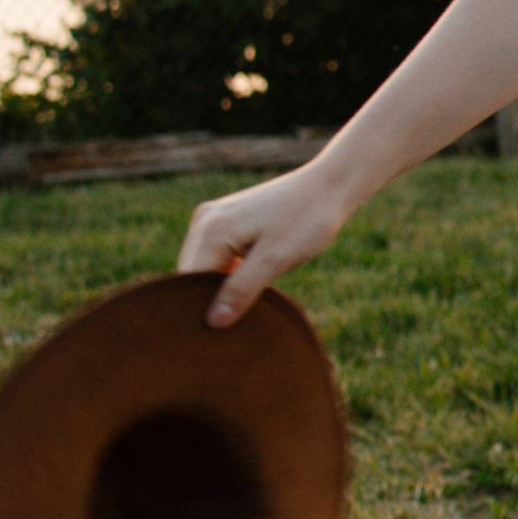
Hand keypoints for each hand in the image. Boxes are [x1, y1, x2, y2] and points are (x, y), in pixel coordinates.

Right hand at [176, 161, 354, 326]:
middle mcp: (204, 221)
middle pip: (192, 274)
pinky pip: (218, 255)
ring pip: (205, 266)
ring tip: (246, 306)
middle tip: (237, 324)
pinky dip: (229, 273)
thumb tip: (212, 321)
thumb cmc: (307, 221)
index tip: (222, 332)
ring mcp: (214, 218)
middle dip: (209, 299)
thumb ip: (242, 290)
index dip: (201, 308)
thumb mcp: (276, 259)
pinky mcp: (229, 220)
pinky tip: (251, 286)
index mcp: (210, 231)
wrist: (329, 187)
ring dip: (221, 287)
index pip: (188, 282)